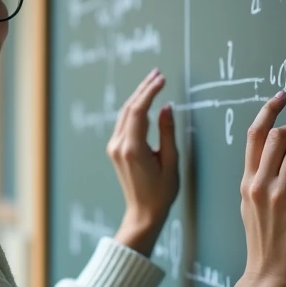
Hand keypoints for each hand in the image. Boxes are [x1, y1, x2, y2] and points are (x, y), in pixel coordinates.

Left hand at [109, 68, 178, 255]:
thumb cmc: (161, 192)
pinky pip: (123, 123)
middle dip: (143, 89)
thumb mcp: (171, 161)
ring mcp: (114, 147)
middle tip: (157, 74)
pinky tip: (144, 102)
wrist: (143, 212)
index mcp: (132, 148)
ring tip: (153, 82)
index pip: (139, 110)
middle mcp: (119, 145)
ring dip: (137, 97)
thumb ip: (168, 132)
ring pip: (124, 114)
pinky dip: (134, 109)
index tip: (161, 79)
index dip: (150, 91)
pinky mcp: (115, 150)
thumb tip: (166, 108)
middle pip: (129, 108)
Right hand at [237, 91, 285, 286]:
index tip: (282, 95)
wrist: (269, 276)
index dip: (269, 110)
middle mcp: (259, 184)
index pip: (255, 135)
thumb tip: (280, 154)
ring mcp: (279, 195)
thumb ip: (259, 179)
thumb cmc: (264, 242)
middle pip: (279, 136)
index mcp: (246, 182)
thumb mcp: (250, 206)